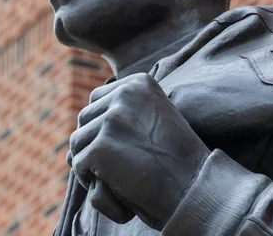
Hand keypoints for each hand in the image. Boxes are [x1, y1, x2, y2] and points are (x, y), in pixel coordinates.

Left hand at [69, 73, 209, 229]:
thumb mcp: (155, 119)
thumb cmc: (176, 161)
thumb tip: (79, 125)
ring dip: (88, 162)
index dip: (103, 127)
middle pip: (84, 118)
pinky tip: (111, 189)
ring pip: (77, 141)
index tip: (122, 147)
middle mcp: (124, 94)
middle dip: (93, 144)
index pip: (97, 99)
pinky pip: (79, 162)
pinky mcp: (102, 146)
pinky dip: (89, 179)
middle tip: (114, 166)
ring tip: (111, 178)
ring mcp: (112, 119)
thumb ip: (124, 112)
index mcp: (138, 82)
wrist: (194, 189)